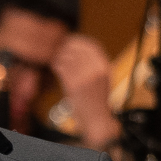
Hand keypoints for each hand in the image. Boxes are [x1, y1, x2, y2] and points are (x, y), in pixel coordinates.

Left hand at [46, 32, 117, 146]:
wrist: (97, 119)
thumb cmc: (97, 100)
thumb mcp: (102, 79)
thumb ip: (93, 64)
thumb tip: (76, 48)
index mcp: (105, 67)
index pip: (92, 45)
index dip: (79, 41)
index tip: (70, 40)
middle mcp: (97, 70)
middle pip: (78, 49)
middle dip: (66, 47)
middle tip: (58, 48)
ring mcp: (86, 77)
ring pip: (68, 58)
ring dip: (59, 56)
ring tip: (56, 58)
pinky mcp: (75, 85)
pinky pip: (63, 68)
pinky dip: (57, 65)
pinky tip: (55, 66)